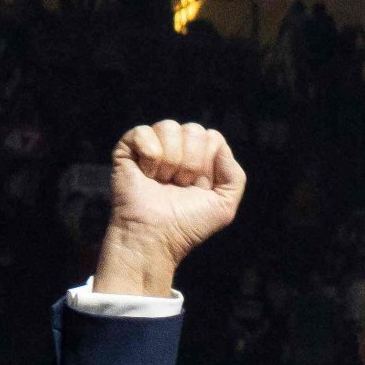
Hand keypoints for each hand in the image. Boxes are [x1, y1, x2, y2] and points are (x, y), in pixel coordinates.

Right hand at [95, 120, 245, 292]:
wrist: (155, 237)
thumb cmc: (187, 225)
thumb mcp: (224, 205)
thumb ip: (235, 175)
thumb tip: (219, 146)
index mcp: (200, 158)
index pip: (212, 137)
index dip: (208, 163)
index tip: (198, 187)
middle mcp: (177, 148)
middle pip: (193, 130)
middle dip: (190, 163)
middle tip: (178, 186)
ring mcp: (152, 146)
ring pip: (169, 127)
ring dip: (170, 161)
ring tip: (162, 182)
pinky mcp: (128, 148)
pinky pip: (143, 132)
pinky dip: (149, 156)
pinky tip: (145, 174)